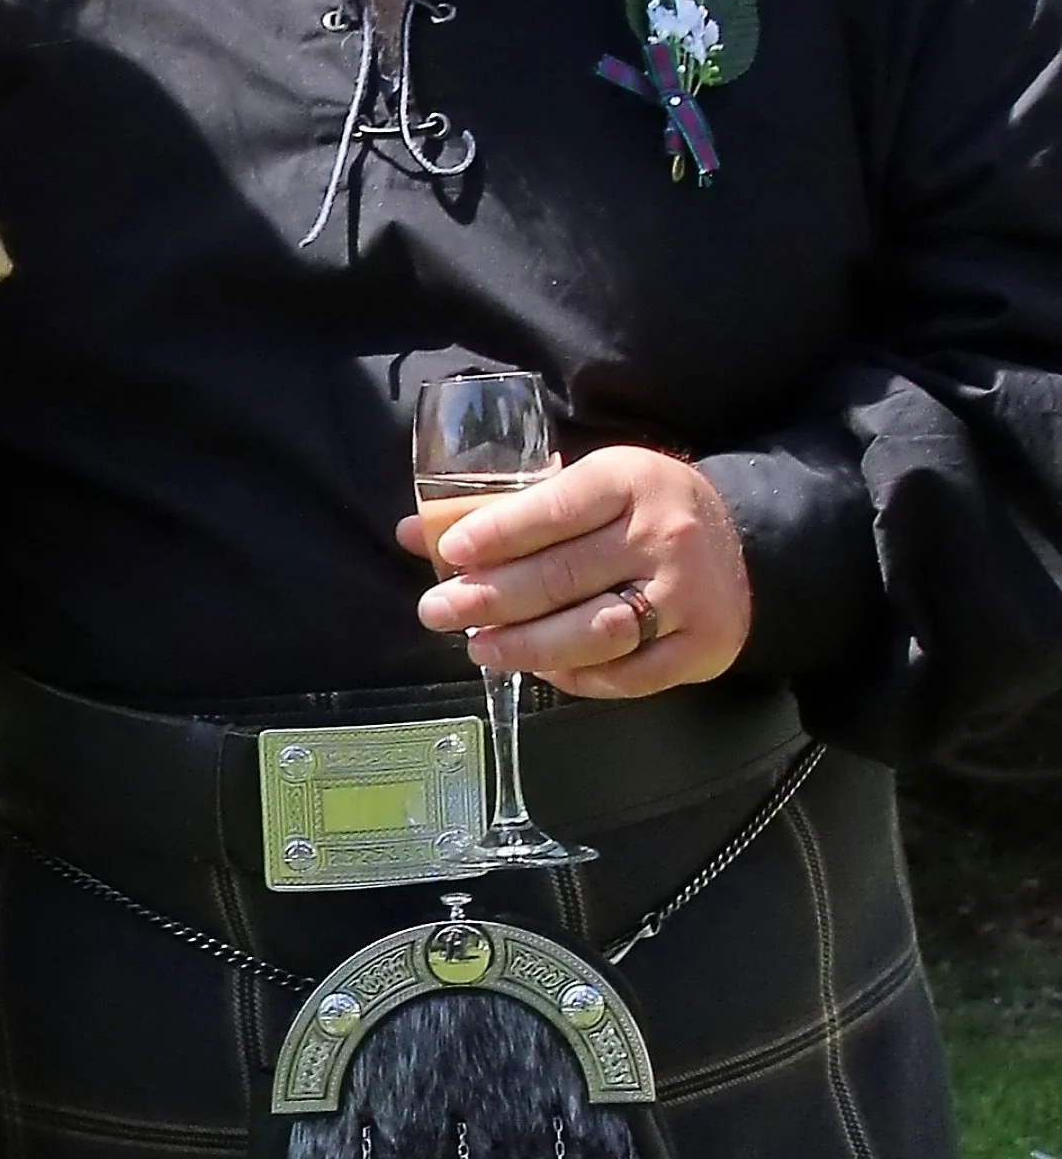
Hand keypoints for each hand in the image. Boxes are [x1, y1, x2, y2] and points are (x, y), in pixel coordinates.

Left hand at [399, 446, 750, 695]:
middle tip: (437, 611)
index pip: (555, 510)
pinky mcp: (703, 647)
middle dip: (492, 598)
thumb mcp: (587, 485)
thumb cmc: (643, 508)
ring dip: (527, 645)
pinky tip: (538, 668)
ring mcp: (687, 597)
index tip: (450, 555)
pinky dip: (577, 677)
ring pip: (594, 632)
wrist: (744, 542)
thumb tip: (414, 533)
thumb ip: (506, 509)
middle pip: (565, 576)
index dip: (498, 533)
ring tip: (478, 647)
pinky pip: (628, 675)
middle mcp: (663, 537)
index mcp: (630, 481)